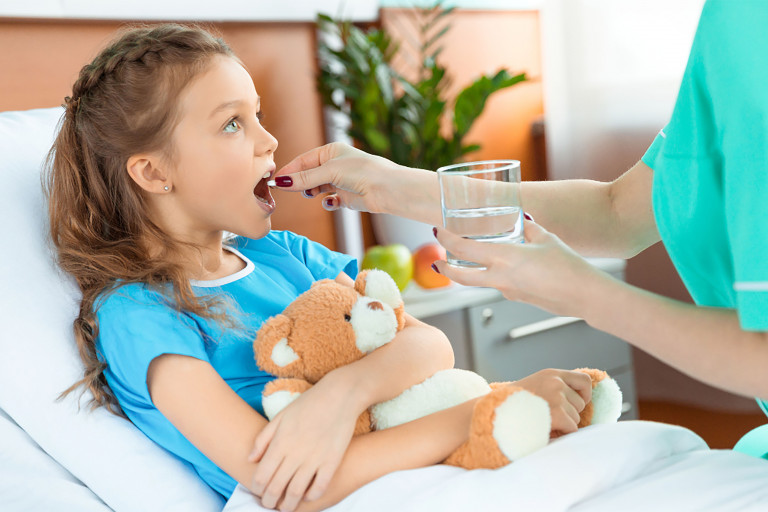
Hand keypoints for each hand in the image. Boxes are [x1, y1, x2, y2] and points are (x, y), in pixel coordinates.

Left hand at [247, 373, 361, 510]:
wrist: (339, 395)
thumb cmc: (308, 404)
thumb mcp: (281, 416)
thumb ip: (263, 438)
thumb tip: (250, 459)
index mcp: (281, 442)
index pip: (262, 475)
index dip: (256, 488)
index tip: (257, 491)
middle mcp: (296, 453)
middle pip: (276, 487)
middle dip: (269, 501)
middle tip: (268, 504)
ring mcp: (315, 458)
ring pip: (296, 492)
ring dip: (288, 505)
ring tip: (285, 508)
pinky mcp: (333, 461)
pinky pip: (320, 487)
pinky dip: (311, 496)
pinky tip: (307, 496)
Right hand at [274, 142, 398, 212]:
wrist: (387, 189)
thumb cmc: (362, 171)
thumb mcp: (329, 171)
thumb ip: (304, 178)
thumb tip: (281, 182)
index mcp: (331, 151)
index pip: (303, 161)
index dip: (289, 171)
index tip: (275, 181)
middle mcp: (335, 165)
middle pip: (308, 175)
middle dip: (298, 183)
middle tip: (285, 190)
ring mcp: (340, 181)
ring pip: (317, 188)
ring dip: (312, 192)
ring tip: (311, 194)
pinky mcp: (347, 197)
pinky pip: (330, 200)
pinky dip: (328, 202)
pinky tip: (330, 202)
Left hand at [433, 220, 609, 318]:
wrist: (584, 296)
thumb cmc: (568, 266)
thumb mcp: (546, 239)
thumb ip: (529, 228)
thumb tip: (522, 218)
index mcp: (504, 258)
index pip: (464, 249)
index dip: (447, 239)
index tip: (438, 230)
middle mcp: (500, 277)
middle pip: (461, 276)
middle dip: (445, 267)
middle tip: (436, 259)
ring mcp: (507, 291)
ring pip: (478, 282)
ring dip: (467, 272)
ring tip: (464, 259)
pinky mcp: (516, 298)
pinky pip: (497, 284)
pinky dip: (491, 275)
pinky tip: (501, 266)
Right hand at [513, 369, 592, 436]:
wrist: (496, 413)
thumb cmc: (513, 404)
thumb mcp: (534, 386)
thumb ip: (554, 388)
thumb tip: (581, 402)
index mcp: (551, 374)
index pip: (584, 380)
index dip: (584, 394)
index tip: (576, 402)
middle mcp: (556, 382)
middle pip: (581, 403)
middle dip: (569, 413)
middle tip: (549, 416)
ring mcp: (557, 397)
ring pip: (576, 418)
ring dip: (563, 424)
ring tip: (543, 421)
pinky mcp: (558, 413)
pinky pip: (572, 429)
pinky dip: (561, 433)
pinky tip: (546, 429)